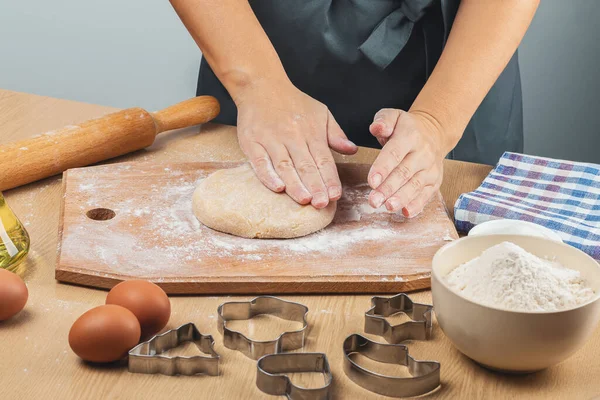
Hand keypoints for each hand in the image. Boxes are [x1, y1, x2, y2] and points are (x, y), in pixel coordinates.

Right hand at [235, 79, 357, 207]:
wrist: (261, 85)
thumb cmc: (293, 102)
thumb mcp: (321, 112)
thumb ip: (335, 134)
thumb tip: (352, 150)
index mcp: (311, 132)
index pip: (323, 160)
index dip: (330, 179)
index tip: (335, 196)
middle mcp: (293, 136)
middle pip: (306, 165)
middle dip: (315, 186)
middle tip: (322, 204)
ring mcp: (271, 139)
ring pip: (285, 166)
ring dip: (295, 184)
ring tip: (305, 199)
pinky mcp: (251, 142)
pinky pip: (260, 161)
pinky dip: (268, 175)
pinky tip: (278, 187)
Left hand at [367, 109, 446, 216]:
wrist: (433, 133)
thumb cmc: (406, 128)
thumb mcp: (393, 116)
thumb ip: (383, 120)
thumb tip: (376, 128)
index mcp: (410, 136)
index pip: (395, 153)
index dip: (383, 168)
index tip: (372, 182)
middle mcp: (423, 153)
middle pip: (404, 172)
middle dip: (388, 188)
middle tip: (373, 201)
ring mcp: (430, 169)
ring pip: (415, 185)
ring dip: (401, 198)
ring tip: (388, 207)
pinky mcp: (435, 181)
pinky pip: (427, 194)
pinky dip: (417, 205)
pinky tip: (406, 212)